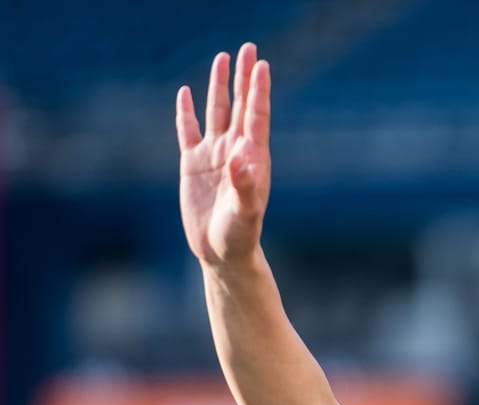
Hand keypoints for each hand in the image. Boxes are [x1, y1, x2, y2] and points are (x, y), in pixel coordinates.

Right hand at [176, 43, 270, 267]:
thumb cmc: (240, 235)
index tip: (262, 65)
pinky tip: (186, 94)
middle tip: (249, 48)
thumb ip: (244, 184)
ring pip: (216, 112)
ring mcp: (213, 156)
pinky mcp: (192, 165)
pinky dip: (187, 112)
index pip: (256, 116)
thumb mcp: (245, 211)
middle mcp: (235, 151)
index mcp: (252, 158)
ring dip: (219, 86)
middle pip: (239, 105)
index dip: (258, 90)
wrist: (221, 252)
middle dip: (243, 78)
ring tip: (223, 58)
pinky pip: (188, 131)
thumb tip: (239, 155)